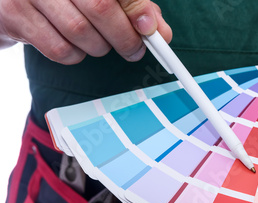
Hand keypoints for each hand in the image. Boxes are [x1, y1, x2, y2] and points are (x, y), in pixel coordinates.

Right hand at [0, 0, 171, 63]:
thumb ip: (133, 7)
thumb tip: (160, 31)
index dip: (137, 8)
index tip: (149, 29)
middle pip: (100, 8)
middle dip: (124, 37)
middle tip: (133, 51)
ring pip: (80, 32)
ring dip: (98, 47)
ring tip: (98, 42)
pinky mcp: (15, 15)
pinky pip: (59, 49)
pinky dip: (75, 55)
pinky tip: (74, 45)